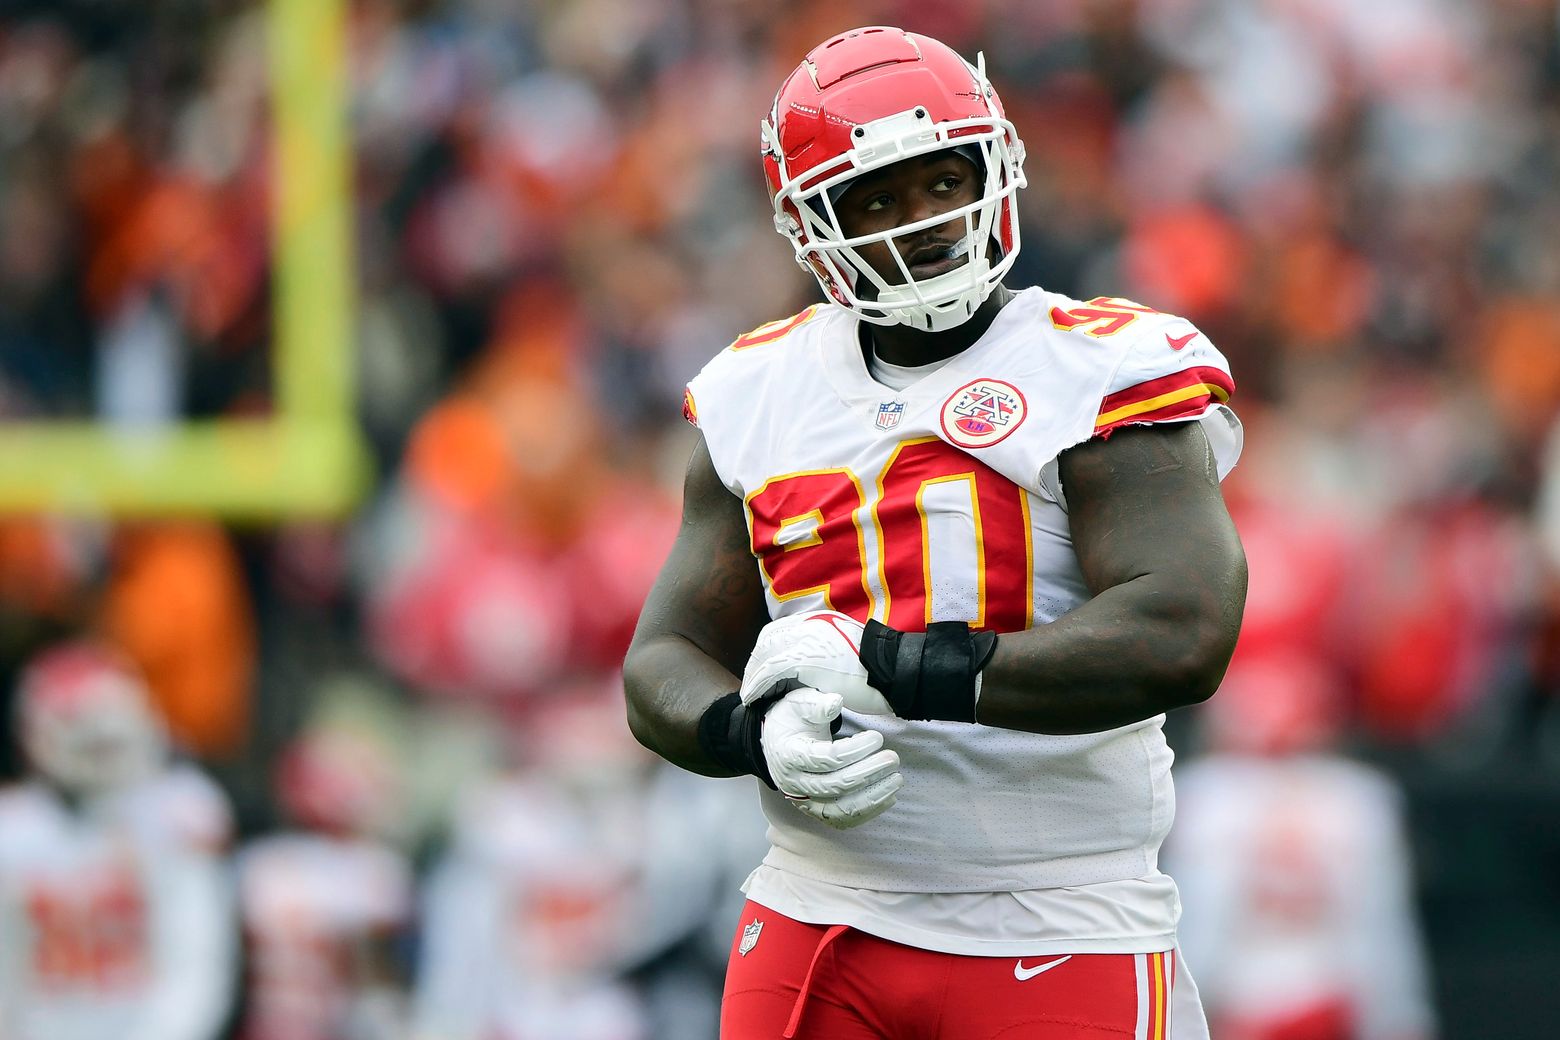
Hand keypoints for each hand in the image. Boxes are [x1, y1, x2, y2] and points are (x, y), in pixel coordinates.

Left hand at [740, 611, 894, 714]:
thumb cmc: (878, 668)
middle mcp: (810, 623)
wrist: (894, 671)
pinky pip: (771, 671)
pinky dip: (758, 684)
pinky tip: (754, 698)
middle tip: (751, 684)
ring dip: (753, 675)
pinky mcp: (805, 658)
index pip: (781, 630)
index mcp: (821, 619)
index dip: (766, 651)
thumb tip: (813, 662)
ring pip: (766, 655)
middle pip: (768, 640)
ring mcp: (807, 638)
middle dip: (755, 662)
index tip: (761, 669)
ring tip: (750, 695)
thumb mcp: (848, 649)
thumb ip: (827, 649)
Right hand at [762, 687, 902, 828]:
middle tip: (893, 758)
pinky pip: (844, 819)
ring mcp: (805, 801)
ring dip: (873, 796)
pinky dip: (868, 812)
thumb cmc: (791, 720)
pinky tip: (888, 796)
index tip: (877, 738)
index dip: (856, 750)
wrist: (775, 743)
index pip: (827, 759)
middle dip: (869, 772)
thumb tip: (836, 702)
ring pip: (841, 809)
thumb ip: (817, 704)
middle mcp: (794, 783)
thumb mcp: (799, 703)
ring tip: (897, 779)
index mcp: (789, 755)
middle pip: (836, 785)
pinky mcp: (816, 811)